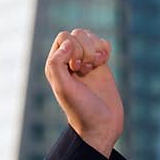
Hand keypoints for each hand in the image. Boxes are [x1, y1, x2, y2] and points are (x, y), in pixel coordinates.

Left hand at [43, 28, 121, 157]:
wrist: (101, 124)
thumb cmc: (79, 108)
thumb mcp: (63, 87)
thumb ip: (57, 63)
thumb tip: (68, 43)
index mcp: (55, 64)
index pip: (63, 37)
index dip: (73, 47)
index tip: (75, 68)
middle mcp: (68, 61)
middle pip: (78, 34)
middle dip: (85, 49)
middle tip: (85, 70)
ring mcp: (85, 61)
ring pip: (90, 37)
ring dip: (95, 49)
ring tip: (93, 67)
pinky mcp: (101, 65)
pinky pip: (103, 44)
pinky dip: (105, 50)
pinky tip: (103, 64)